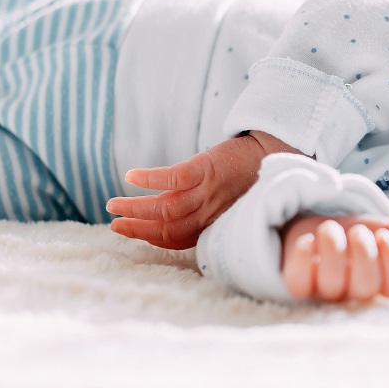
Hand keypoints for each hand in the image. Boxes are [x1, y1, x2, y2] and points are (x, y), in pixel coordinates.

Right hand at [107, 130, 300, 249]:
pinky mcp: (209, 168)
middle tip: (114, 225)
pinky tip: (132, 176)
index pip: (178, 239)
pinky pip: (176, 178)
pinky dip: (152, 179)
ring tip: (113, 205)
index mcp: (215, 222)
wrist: (275, 148)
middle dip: (138, 228)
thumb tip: (176, 218)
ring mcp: (209, 191)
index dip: (151, 238)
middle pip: (168, 228)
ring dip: (137, 207)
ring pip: (167, 208)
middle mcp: (211, 211)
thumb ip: (208, 213)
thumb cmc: (252, 175)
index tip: (128, 231)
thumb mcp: (232, 202)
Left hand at [282, 215, 388, 301]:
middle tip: (359, 232)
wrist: (323, 231)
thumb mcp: (388, 232)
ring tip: (330, 228)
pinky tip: (308, 241)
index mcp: (382, 287)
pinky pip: (299, 283)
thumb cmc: (359, 238)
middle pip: (365, 288)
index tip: (386, 237)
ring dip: (333, 252)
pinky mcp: (299, 285)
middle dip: (363, 256)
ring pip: (331, 285)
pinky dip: (302, 260)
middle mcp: (356, 297)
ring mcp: (326, 294)